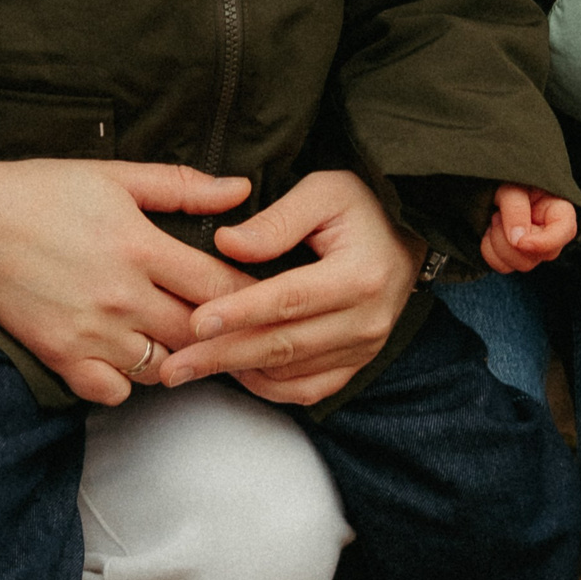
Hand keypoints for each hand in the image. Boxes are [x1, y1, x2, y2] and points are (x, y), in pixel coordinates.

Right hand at [0, 157, 256, 406]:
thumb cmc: (41, 191)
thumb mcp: (114, 176)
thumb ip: (180, 187)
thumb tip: (242, 190)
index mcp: (138, 247)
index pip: (219, 286)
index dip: (250, 294)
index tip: (264, 295)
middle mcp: (119, 297)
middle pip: (198, 334)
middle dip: (222, 331)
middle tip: (234, 325)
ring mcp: (89, 333)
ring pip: (164, 369)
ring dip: (178, 356)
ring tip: (180, 336)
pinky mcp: (60, 357)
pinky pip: (115, 391)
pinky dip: (129, 379)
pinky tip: (131, 354)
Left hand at [160, 169, 423, 406]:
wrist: (408, 232)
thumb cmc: (361, 204)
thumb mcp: (323, 190)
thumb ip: (276, 219)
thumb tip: (227, 244)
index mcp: (359, 275)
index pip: (289, 300)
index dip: (239, 313)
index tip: (194, 323)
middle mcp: (366, 320)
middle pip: (283, 346)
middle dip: (222, 357)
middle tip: (172, 366)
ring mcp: (364, 347)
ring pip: (290, 373)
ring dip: (238, 371)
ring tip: (190, 366)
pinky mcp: (358, 362)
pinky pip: (308, 389)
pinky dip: (268, 385)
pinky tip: (234, 371)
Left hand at [479, 184, 576, 273]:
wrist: (494, 182)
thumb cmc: (509, 179)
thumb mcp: (512, 185)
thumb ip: (516, 208)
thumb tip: (517, 241)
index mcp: (559, 211)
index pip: (565, 232)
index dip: (544, 243)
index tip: (521, 242)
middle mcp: (550, 234)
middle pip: (538, 256)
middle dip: (510, 239)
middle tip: (498, 214)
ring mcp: (535, 248)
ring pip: (520, 264)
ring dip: (498, 242)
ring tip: (496, 218)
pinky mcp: (516, 256)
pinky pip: (503, 266)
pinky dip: (490, 251)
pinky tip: (490, 232)